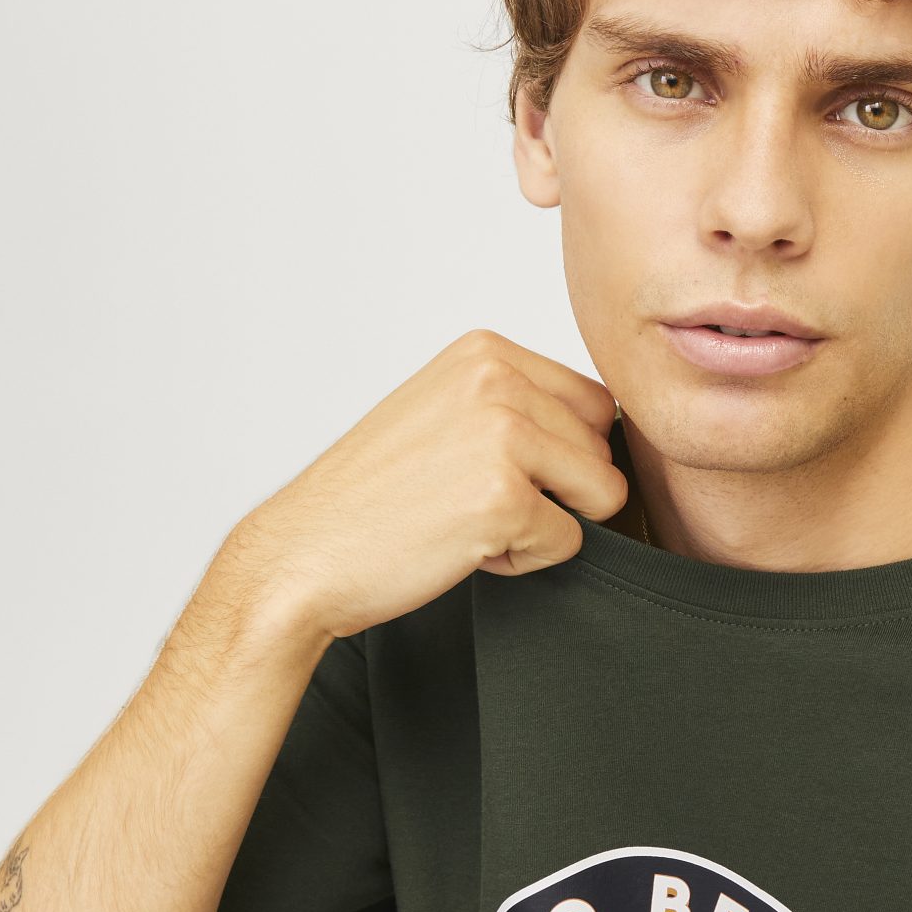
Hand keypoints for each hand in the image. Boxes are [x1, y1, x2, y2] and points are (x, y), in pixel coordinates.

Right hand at [229, 329, 628, 643]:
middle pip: (603, 447)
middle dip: (559, 492)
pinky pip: (570, 542)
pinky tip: (463, 546)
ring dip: (546, 524)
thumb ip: (516, 403)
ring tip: (472, 521)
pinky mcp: (505, 497)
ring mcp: (502, 434)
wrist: (304, 552)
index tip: (494, 474)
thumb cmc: (371, 499)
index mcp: (485, 351)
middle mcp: (497, 378)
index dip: (561, 456)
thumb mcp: (444, 412)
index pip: (593, 403)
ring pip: (602, 493)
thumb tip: (606, 431)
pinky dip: (524, 560)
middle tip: (476, 502)